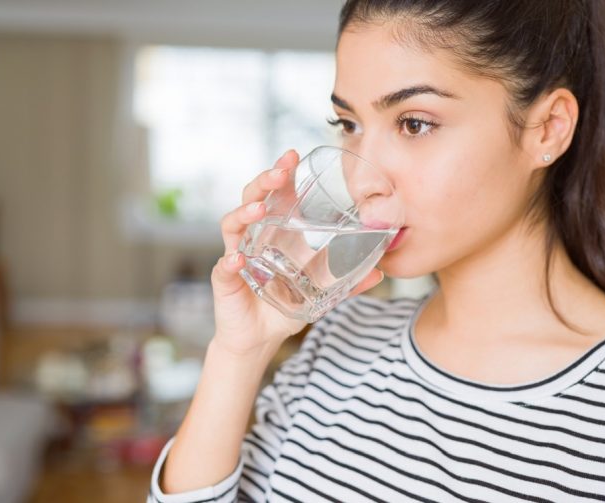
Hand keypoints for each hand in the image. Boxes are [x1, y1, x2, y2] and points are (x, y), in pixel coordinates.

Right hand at [210, 149, 384, 356]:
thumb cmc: (284, 307)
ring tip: (260, 210)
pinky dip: (229, 263)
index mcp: (274, 233)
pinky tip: (237, 260)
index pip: (276, 195)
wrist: (259, 339)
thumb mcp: (321, 293)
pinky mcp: (226, 281)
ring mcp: (237, 256)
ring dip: (245, 213)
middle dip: (264, 182)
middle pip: (252, 199)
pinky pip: (223, 268)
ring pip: (233, 225)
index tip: (293, 156)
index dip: (282, 174)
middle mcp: (252, 238)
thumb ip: (348, 282)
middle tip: (280, 172)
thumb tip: (380, 273)